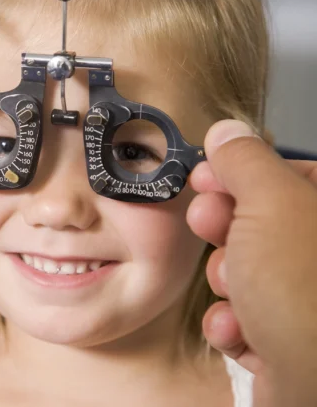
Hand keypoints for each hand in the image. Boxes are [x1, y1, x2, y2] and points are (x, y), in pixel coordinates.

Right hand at [187, 120, 316, 406]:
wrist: (315, 391)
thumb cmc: (301, 291)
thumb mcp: (269, 204)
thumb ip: (246, 161)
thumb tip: (227, 131)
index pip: (289, 174)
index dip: (242, 171)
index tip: (206, 175)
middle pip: (262, 224)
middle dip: (226, 229)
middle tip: (210, 226)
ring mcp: (308, 304)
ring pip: (247, 272)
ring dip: (227, 282)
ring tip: (238, 297)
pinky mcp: (289, 342)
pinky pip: (246, 316)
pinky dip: (234, 323)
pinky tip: (240, 331)